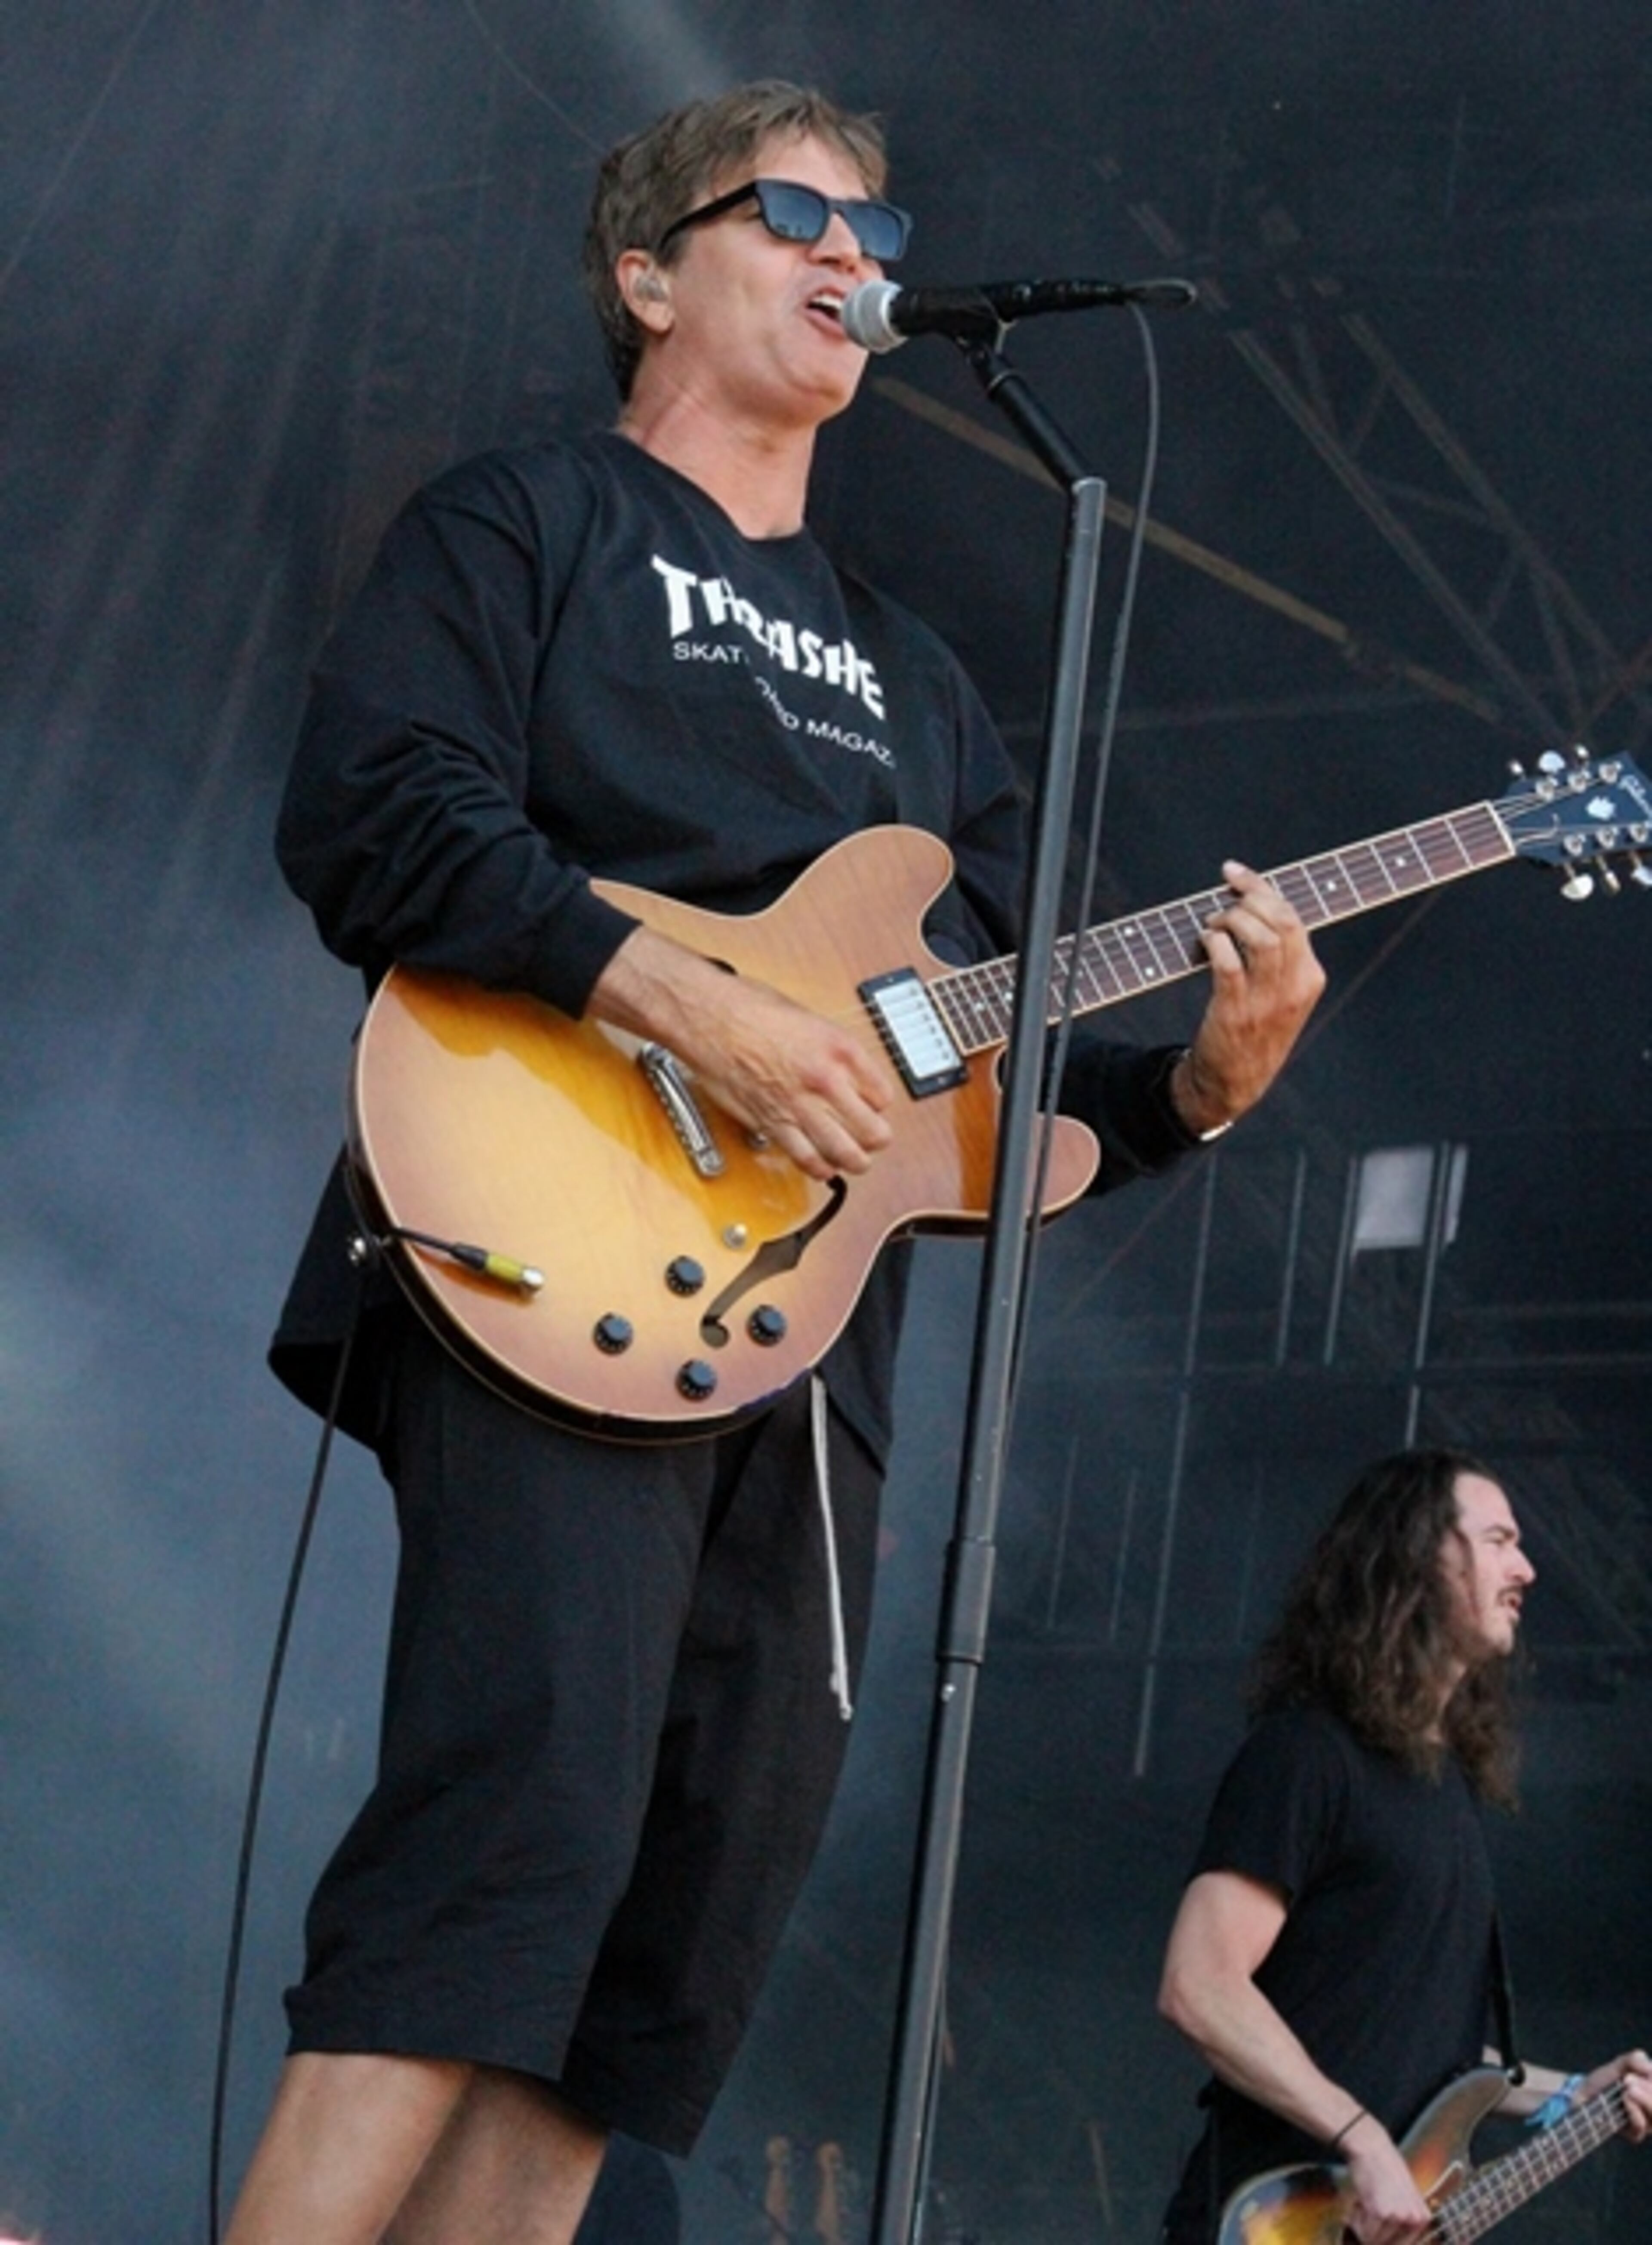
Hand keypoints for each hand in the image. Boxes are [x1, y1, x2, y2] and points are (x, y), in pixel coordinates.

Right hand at [591, 925, 894, 1181]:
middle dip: (876, 1140)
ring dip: (853, 1161)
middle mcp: (824, 1080)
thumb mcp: (808, 1018)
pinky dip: (819, 1167)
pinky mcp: (770, 1123)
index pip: (883, 1095)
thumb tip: (848, 1071)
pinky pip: (806, 1159)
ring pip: (844, 1154)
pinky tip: (821, 1164)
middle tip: (873, 1140)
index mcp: (839, 1048)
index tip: (873, 1105)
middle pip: (872, 1132)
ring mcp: (798, 1105)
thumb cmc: (749, 1009)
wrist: (708, 1018)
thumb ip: (832, 1049)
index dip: (880, 1105)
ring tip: (853, 1159)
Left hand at [1172, 860, 1325, 1135]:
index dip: (1261, 888)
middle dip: (1247, 898)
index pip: (1293, 917)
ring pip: (1258, 937)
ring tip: (1213, 925)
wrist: (1236, 1082)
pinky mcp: (1236, 1012)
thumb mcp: (1282, 993)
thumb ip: (1278, 955)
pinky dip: (1213, 943)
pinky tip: (1204, 942)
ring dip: (1229, 920)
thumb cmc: (1254, 1027)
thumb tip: (1250, 902)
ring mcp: (1266, 1001)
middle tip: (1222, 899)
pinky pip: (1227, 963)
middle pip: (1281, 920)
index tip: (1233, 872)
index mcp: (1310, 977)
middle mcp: (1294, 986)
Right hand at [1341, 2118, 1434, 2244]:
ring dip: (1361, 2225)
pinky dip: (1354, 2220)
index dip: (1383, 2239)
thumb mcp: (1404, 2196)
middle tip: (1364, 2215)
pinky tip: (1357, 2202)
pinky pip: (1363, 2232)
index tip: (1372, 2228)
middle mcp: (1414, 2220)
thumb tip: (1389, 2241)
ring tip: (1361, 2205)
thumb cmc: (1384, 2167)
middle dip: (1372, 2233)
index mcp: (1423, 2217)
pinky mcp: (1381, 2213)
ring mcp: (1399, 2217)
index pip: (1403, 2244)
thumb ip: (1403, 2219)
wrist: (1371, 2147)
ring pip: (1374, 2240)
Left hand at [1580, 2050, 1651, 2140]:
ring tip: (1627, 2088)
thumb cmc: (1606, 2079)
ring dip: (1644, 2099)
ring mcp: (1646, 2123)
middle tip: (1629, 2079)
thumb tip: (1649, 2068)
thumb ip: (1634, 2060)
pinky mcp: (1634, 2133)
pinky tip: (1625, 2099)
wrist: (1585, 2094)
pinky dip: (1634, 2111)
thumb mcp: (1619, 2064)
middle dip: (1649, 2091)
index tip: (1645, 2071)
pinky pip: (1640, 2126)